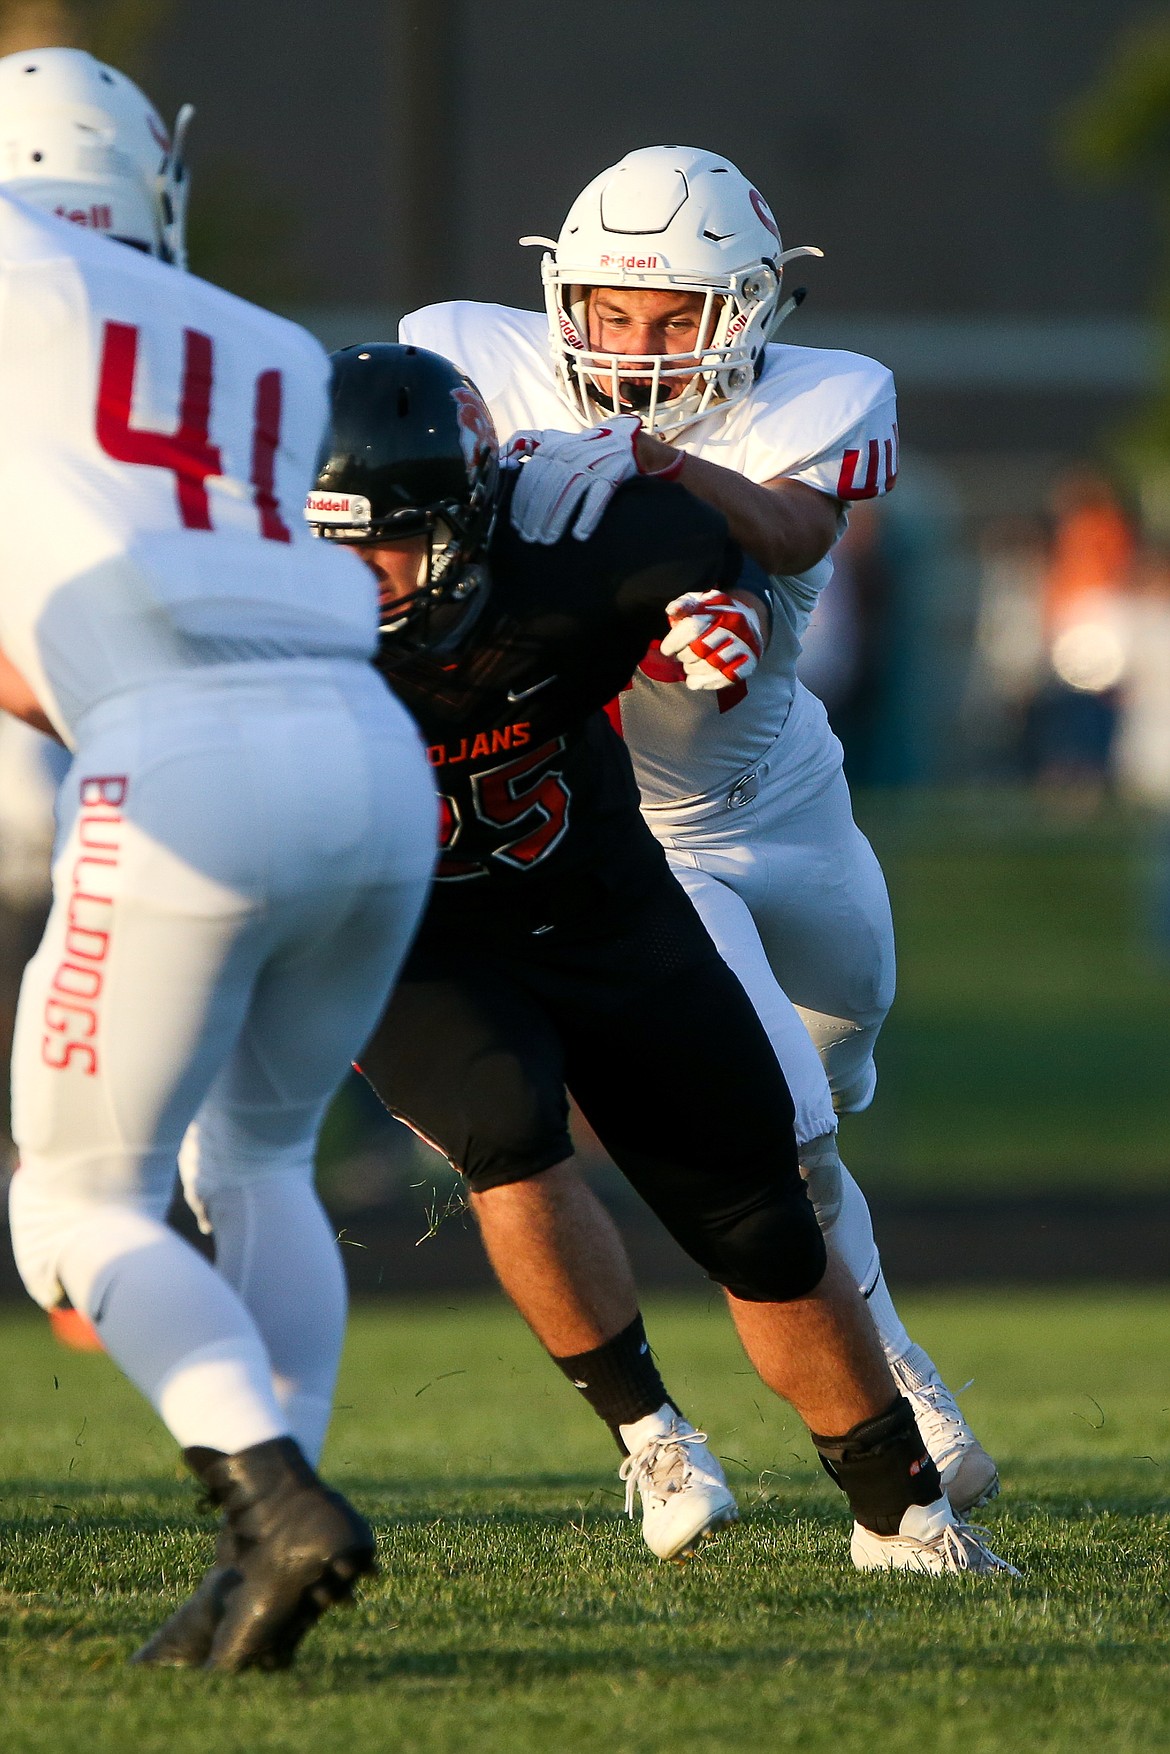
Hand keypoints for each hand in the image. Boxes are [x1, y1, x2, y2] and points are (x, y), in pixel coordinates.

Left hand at [508, 416, 678, 543]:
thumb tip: (501, 460)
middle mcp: (570, 453)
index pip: (530, 477)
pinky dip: (587, 515)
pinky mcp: (613, 473)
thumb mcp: (554, 440)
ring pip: (568, 493)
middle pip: (547, 488)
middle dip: (535, 515)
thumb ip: (528, 446)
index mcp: (552, 447)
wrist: (625, 440)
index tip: (516, 525)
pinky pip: (598, 497)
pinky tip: (579, 534)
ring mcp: (592, 463)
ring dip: (556, 519)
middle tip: (530, 538)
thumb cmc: (582, 446)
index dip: (521, 503)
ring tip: (548, 540)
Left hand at [659, 590, 763, 690]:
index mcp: (720, 609)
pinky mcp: (748, 665)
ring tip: (691, 664)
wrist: (747, 625)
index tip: (667, 649)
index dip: (674, 642)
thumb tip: (671, 611)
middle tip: (682, 655)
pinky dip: (703, 681)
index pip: (692, 628)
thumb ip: (682, 606)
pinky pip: (720, 680)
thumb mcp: (698, 603)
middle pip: (699, 649)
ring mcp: (743, 647)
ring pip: (708, 667)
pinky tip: (698, 676)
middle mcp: (735, 627)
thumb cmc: (714, 616)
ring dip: (692, 669)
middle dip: (683, 655)